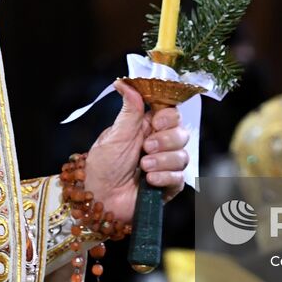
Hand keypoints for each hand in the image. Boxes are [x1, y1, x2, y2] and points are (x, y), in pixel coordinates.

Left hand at [84, 82, 190, 223]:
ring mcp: (165, 166)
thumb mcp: (115, 135)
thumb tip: (123, 82)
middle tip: (145, 148)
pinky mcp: (168, 186)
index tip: (156, 122)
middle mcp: (160, 145)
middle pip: (182, 133)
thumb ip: (129, 110)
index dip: (168, 117)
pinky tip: (149, 181)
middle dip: (165, 140)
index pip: (171, 114)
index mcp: (147, 128)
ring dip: (162, 161)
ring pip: (183, 156)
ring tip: (143, 166)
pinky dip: (164, 177)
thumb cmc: (102, 166)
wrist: (99, 199)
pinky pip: (179, 178)